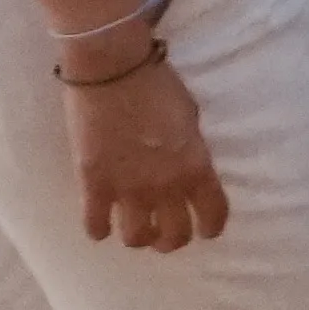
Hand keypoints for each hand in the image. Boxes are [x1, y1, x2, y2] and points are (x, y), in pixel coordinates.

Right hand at [64, 47, 224, 253]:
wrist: (112, 70)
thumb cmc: (157, 84)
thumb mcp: (190, 118)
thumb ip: (190, 150)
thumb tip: (184, 165)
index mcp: (196, 167)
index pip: (214, 215)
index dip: (211, 228)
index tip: (205, 230)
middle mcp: (166, 186)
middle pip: (175, 236)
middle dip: (172, 239)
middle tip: (164, 233)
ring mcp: (128, 189)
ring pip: (136, 238)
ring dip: (138, 237)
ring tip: (134, 227)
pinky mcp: (93, 185)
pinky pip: (95, 226)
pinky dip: (99, 229)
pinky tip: (100, 221)